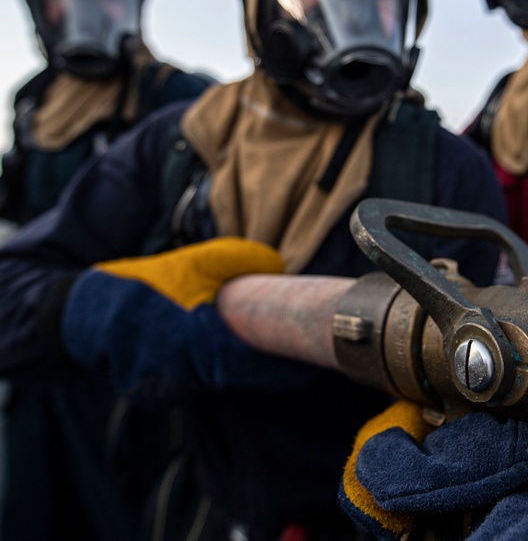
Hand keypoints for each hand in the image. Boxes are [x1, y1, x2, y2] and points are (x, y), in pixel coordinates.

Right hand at [61, 238, 316, 405]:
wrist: (87, 311)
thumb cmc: (148, 283)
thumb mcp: (198, 260)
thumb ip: (242, 260)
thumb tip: (280, 270)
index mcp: (196, 341)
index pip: (251, 366)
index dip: (283, 369)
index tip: (310, 363)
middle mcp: (182, 372)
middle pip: (238, 378)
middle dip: (268, 369)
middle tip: (297, 355)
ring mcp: (165, 389)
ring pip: (217, 383)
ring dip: (238, 370)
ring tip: (262, 351)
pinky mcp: (153, 396)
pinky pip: (193, 385)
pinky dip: (208, 371)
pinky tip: (215, 354)